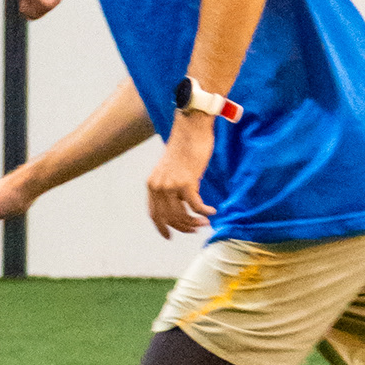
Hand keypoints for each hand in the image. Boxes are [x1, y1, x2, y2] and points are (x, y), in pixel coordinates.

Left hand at [4, 0, 73, 21]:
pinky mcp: (35, 10)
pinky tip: (24, 0)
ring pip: (36, 15)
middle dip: (33, 0)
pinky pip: (30, 17)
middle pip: (42, 10)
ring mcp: (44, 7)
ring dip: (27, 4)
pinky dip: (24, 9)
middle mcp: (53, 1)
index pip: (49, 5)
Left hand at [146, 112, 214, 236]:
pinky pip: (196, 205)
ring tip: (204, 222)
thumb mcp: (171, 169)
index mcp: (152, 184)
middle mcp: (158, 186)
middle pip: (169, 218)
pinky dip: (204, 212)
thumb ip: (171, 186)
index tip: (170, 237)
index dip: (162, 228)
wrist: (191, 128)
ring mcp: (171, 184)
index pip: (154, 214)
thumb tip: (181, 204)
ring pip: (181, 215)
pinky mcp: (187, 181)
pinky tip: (212, 212)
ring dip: (194, 222)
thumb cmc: (185, 146)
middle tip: (196, 228)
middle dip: (184, 227)